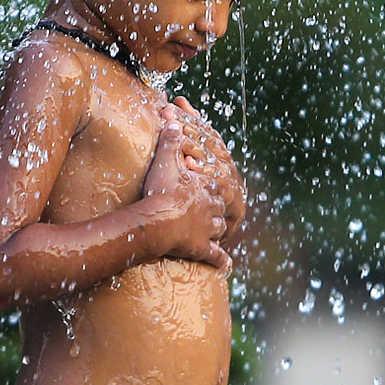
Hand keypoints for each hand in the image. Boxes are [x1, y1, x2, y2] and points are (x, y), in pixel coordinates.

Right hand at [142, 117, 230, 271]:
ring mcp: (208, 230)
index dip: (212, 188)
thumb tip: (171, 117)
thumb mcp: (164, 160)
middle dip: (217, 209)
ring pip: (220, 230)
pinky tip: (226, 267)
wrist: (158, 221)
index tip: (211, 189)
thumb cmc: (160, 190)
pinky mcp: (203, 249)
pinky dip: (222, 262)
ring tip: (215, 233)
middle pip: (219, 208)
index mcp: (204, 188)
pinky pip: (216, 257)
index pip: (214, 186)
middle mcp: (210, 209)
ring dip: (218, 231)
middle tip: (213, 211)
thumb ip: (169, 140)